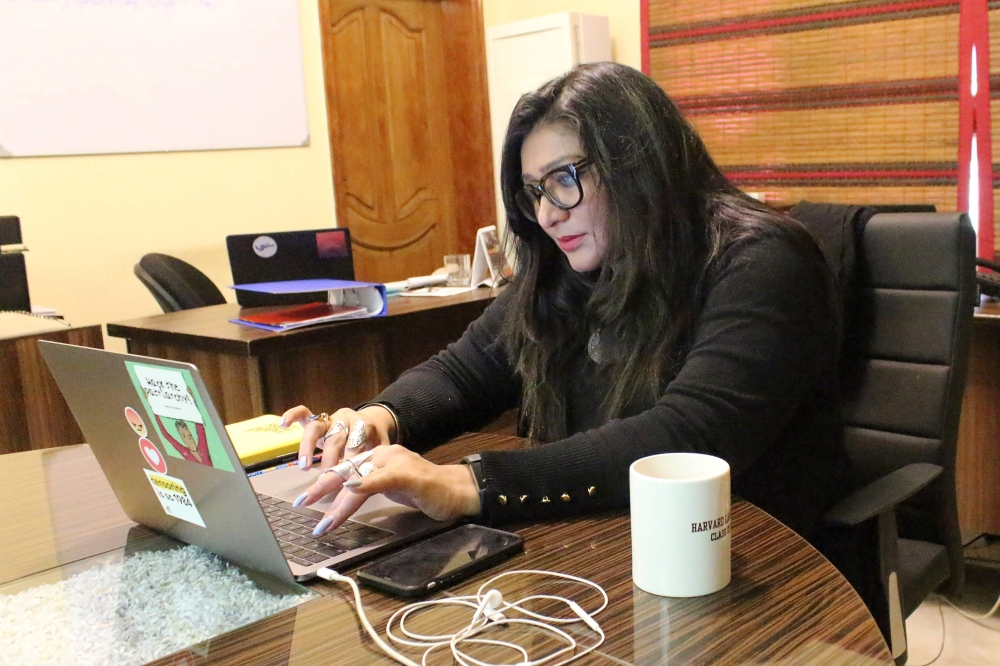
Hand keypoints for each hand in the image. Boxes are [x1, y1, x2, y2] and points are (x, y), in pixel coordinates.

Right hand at [280, 404, 395, 470]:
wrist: (372, 424)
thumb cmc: (375, 442)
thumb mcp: (382, 450)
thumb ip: (377, 460)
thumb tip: (373, 479)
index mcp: (365, 425)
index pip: (355, 444)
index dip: (350, 462)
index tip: (346, 480)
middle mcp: (346, 419)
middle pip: (335, 439)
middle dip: (330, 461)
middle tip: (326, 481)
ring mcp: (331, 418)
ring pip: (317, 428)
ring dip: (308, 448)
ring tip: (305, 467)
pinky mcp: (319, 419)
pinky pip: (304, 413)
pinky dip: (293, 416)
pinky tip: (284, 425)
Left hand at [293, 445, 481, 534]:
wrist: (459, 492)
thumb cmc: (427, 491)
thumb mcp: (392, 488)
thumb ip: (370, 487)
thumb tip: (344, 496)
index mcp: (380, 456)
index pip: (347, 468)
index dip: (324, 483)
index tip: (306, 498)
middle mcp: (385, 453)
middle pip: (348, 471)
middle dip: (322, 489)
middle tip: (302, 503)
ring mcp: (397, 461)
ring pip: (361, 478)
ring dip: (339, 501)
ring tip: (324, 520)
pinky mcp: (409, 473)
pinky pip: (382, 478)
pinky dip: (365, 484)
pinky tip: (351, 490)